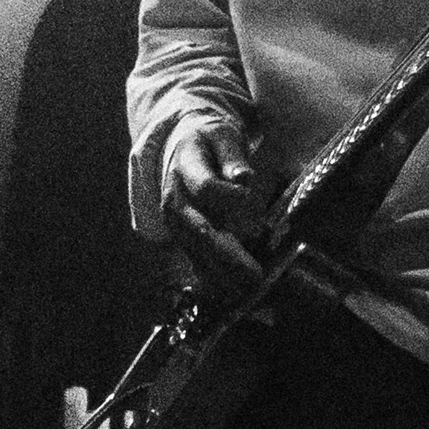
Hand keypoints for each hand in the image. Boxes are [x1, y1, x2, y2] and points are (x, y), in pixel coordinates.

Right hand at [158, 115, 276, 296]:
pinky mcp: (181, 236)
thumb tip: (243, 178)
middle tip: (253, 275)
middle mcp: (176, 197)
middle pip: (198, 230)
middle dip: (226, 255)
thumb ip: (233, 156)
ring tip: (247, 290)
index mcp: (186, 166)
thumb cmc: (208, 140)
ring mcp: (176, 221)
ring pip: (194, 251)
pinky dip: (212, 278)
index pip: (206, 187)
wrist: (177, 146)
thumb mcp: (222, 135)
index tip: (249, 198)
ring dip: (220, 274)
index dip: (230, 197)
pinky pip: (194, 260)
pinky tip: (232, 293)